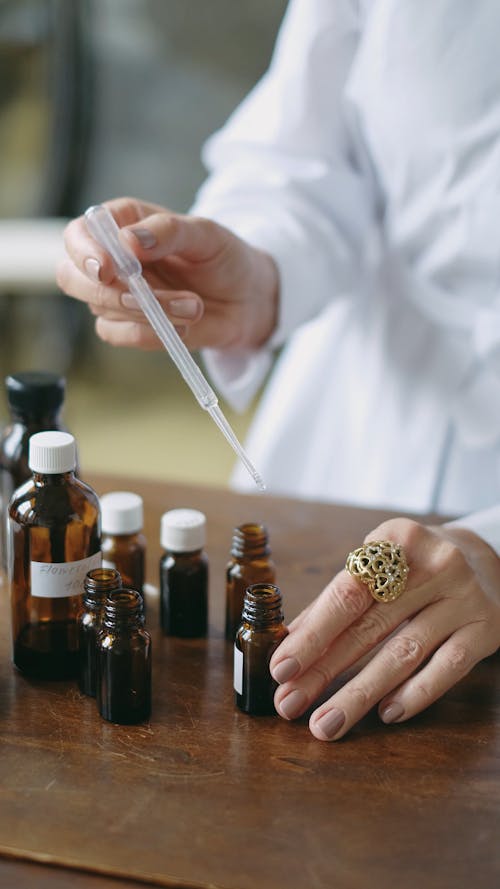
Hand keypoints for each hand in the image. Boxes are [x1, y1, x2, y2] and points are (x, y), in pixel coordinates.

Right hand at [57, 196, 278, 350]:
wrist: (247, 297)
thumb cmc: (224, 256)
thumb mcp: (206, 234)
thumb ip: (168, 231)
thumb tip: (130, 240)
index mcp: (123, 222)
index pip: (81, 233)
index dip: (86, 250)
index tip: (109, 268)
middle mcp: (112, 259)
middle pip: (74, 277)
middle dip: (109, 292)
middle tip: (148, 296)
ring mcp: (117, 296)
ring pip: (101, 310)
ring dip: (147, 313)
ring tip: (194, 306)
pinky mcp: (130, 326)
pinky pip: (119, 335)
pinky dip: (150, 334)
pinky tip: (183, 328)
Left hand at [270, 518, 499, 739]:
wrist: (487, 558)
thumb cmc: (416, 567)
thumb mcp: (379, 566)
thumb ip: (338, 602)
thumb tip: (290, 645)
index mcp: (395, 540)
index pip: (345, 594)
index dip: (311, 634)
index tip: (280, 667)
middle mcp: (432, 565)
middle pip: (368, 626)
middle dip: (323, 671)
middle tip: (290, 703)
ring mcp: (463, 598)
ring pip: (404, 652)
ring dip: (360, 693)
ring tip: (327, 722)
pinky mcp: (486, 629)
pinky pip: (448, 668)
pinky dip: (414, 694)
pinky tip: (385, 713)